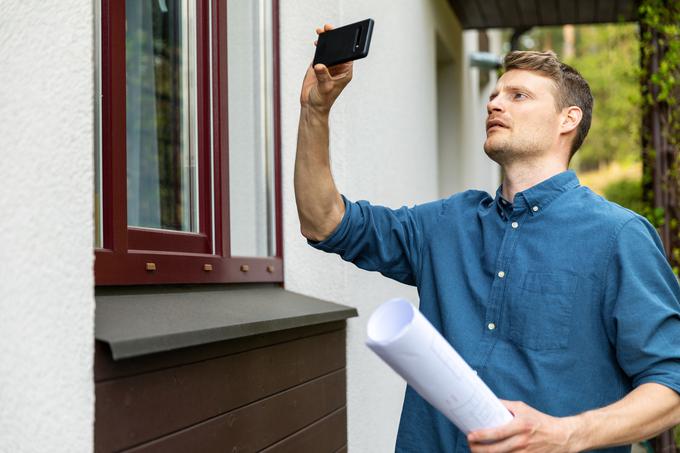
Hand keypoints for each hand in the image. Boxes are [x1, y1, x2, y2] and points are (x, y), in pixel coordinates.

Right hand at [299, 24, 352, 114]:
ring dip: (326, 40)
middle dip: (334, 38)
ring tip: (321, 31)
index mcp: (345, 72)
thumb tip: (320, 65)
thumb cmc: (323, 100)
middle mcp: (338, 67)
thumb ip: (323, 76)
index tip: (343, 35)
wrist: (311, 105)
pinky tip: (317, 39)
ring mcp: (328, 65)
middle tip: (329, 29)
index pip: (348, 55)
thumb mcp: (325, 87)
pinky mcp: (318, 65)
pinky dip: (319, 46)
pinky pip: (320, 52)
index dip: (347, 44)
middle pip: (338, 49)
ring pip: (329, 49)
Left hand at [467, 400, 581, 452]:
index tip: (470, 435)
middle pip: (495, 450)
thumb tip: (486, 401)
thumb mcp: (523, 408)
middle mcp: (523, 441)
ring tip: (477, 450)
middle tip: (470, 444)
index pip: (497, 433)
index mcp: (521, 425)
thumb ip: (505, 405)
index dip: (482, 435)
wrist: (562, 436)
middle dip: (478, 449)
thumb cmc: (539, 420)